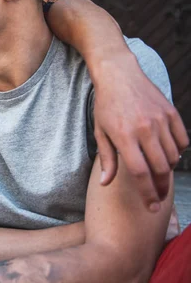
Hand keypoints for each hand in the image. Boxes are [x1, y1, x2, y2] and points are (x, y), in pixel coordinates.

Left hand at [93, 52, 187, 210]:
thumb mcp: (100, 132)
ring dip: (168, 170)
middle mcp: (145, 129)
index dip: (147, 193)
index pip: (140, 173)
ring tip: (159, 175)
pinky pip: (182, 140)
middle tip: (159, 198)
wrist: (119, 75)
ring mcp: (160, 120)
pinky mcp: (171, 112)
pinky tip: (168, 154)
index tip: (151, 207)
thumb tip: (106, 183)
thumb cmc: (106, 106)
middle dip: (161, 188)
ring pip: (173, 156)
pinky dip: (178, 151)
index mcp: (124, 136)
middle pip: (160, 168)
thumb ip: (107, 159)